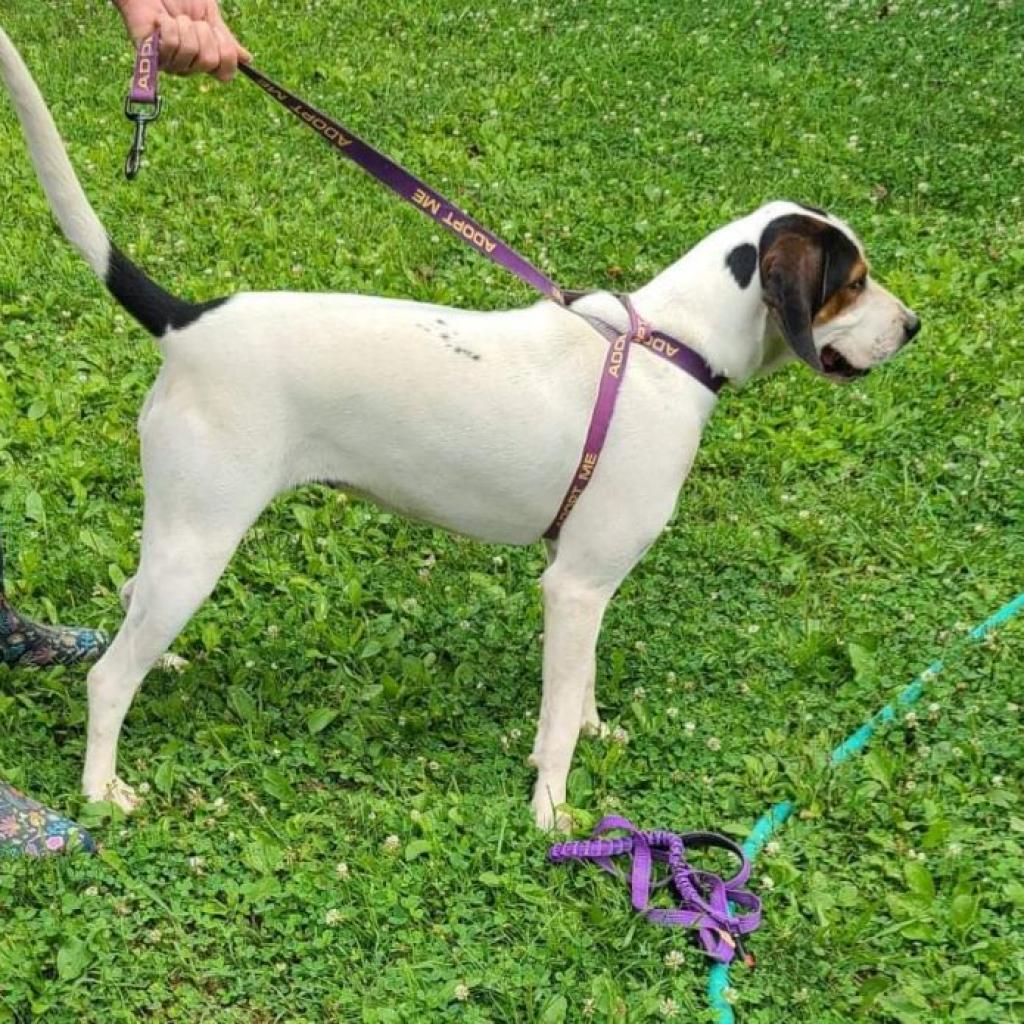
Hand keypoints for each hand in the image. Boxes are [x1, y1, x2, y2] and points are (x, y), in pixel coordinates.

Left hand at [114, 0, 250, 80]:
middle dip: (203, 32)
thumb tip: (247, 59)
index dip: (226, 53)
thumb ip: (226, 39)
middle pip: (209, 60)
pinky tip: (161, 20)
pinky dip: (168, 26)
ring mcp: (170, 64)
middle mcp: (189, 67)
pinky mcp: (150, 55)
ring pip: (190, 51)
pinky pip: (170, 46)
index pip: (225, 74)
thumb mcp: (209, 15)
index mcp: (204, 59)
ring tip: (174, 18)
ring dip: (184, 26)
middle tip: (191, 21)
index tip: (216, 31)